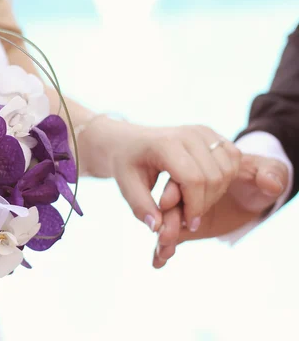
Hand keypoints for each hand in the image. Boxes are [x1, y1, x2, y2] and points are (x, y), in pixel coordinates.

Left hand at [81, 117, 240, 231]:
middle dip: (204, 204)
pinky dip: (224, 179)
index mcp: (165, 144)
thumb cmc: (127, 164)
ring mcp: (202, 130)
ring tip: (194, 203)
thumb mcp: (126, 186)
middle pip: (213, 177)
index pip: (193, 180)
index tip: (186, 224)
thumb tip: (157, 228)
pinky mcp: (212, 133)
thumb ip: (141, 207)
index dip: (194, 207)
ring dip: (216, 193)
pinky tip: (204, 189)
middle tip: (189, 216)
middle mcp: (188, 133)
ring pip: (226, 170)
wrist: (130, 141)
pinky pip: (233, 159)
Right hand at [153, 154, 288, 267]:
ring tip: (163, 253)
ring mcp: (185, 210)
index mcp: (199, 171)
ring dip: (164, 238)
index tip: (168, 204)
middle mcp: (187, 191)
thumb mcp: (268, 169)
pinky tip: (158, 262)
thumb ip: (270, 172)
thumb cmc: (257, 177)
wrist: (251, 194)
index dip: (174, 193)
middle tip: (164, 237)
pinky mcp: (186, 227)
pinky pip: (173, 238)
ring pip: (169, 223)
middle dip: (168, 221)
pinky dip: (162, 250)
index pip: (182, 181)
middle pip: (172, 206)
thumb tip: (270, 182)